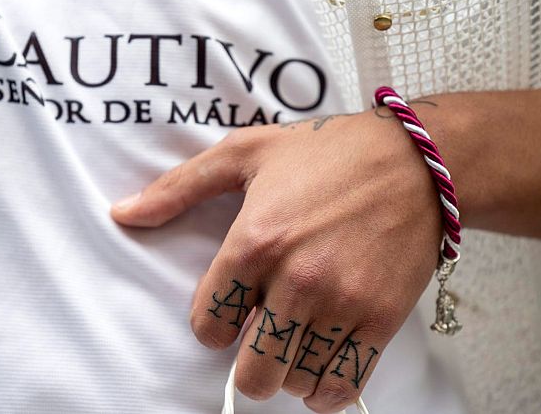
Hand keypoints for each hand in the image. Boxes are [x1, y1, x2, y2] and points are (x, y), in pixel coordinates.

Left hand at [112, 110, 442, 412]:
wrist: (418, 161)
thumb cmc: (329, 151)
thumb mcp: (246, 152)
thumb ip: (179, 187)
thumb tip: (122, 214)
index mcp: (254, 240)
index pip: (209, 324)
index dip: (214, 322)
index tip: (231, 307)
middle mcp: (296, 279)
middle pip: (252, 371)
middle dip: (248, 364)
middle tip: (261, 337)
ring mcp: (342, 304)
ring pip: (296, 383)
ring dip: (289, 373)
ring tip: (295, 342)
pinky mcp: (381, 319)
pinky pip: (343, 385)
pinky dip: (326, 389)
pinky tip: (321, 364)